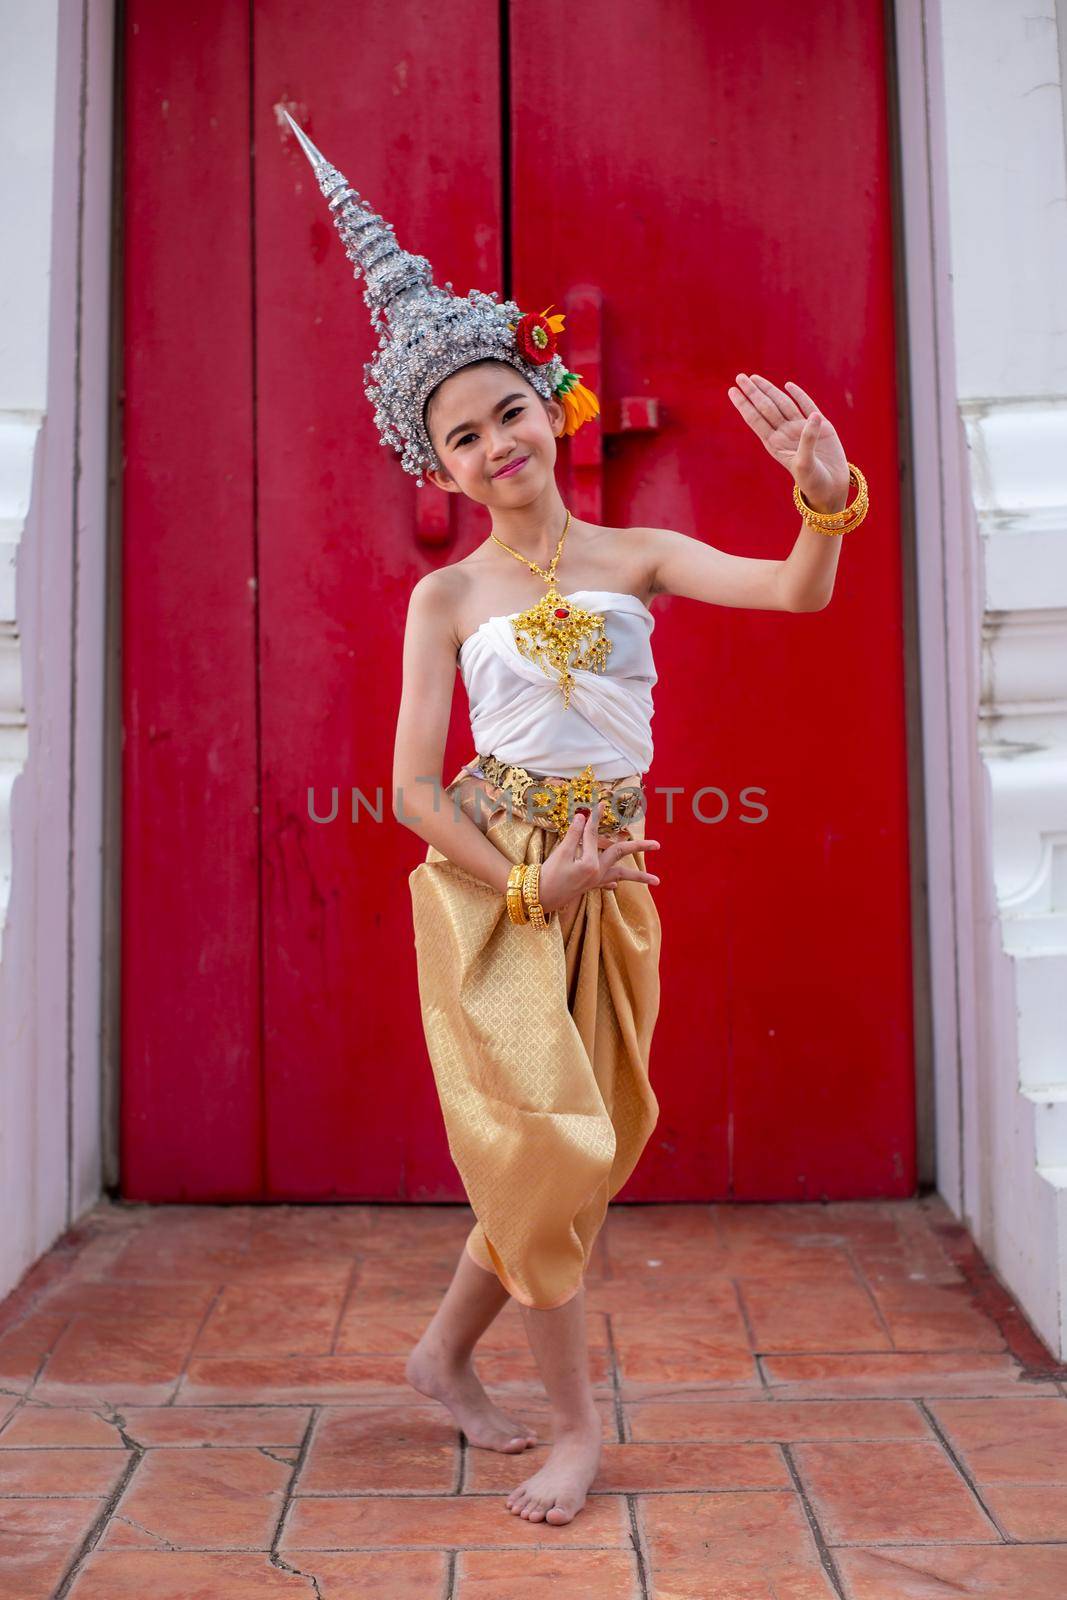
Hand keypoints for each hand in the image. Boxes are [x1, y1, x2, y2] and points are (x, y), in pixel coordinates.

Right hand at [536, 800, 661, 913]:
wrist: (539, 898)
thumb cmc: (547, 875)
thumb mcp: (560, 853)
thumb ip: (574, 835)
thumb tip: (584, 817)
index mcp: (590, 862)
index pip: (594, 835)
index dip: (595, 817)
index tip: (601, 803)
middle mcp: (597, 872)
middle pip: (620, 853)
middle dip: (639, 847)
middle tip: (658, 845)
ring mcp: (595, 880)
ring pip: (621, 874)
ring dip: (639, 877)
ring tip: (656, 881)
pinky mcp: (589, 886)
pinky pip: (607, 883)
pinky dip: (614, 881)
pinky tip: (617, 884)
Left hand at [727, 372, 849, 513]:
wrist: (831, 488)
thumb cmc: (813, 481)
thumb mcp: (805, 464)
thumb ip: (807, 440)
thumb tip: (814, 416)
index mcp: (775, 443)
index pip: (756, 419)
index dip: (744, 405)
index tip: (732, 390)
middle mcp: (785, 433)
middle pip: (766, 408)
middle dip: (753, 392)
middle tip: (740, 377)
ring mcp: (801, 428)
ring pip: (782, 404)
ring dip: (769, 390)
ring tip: (754, 378)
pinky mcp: (821, 427)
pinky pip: (807, 406)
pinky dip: (798, 395)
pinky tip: (787, 386)